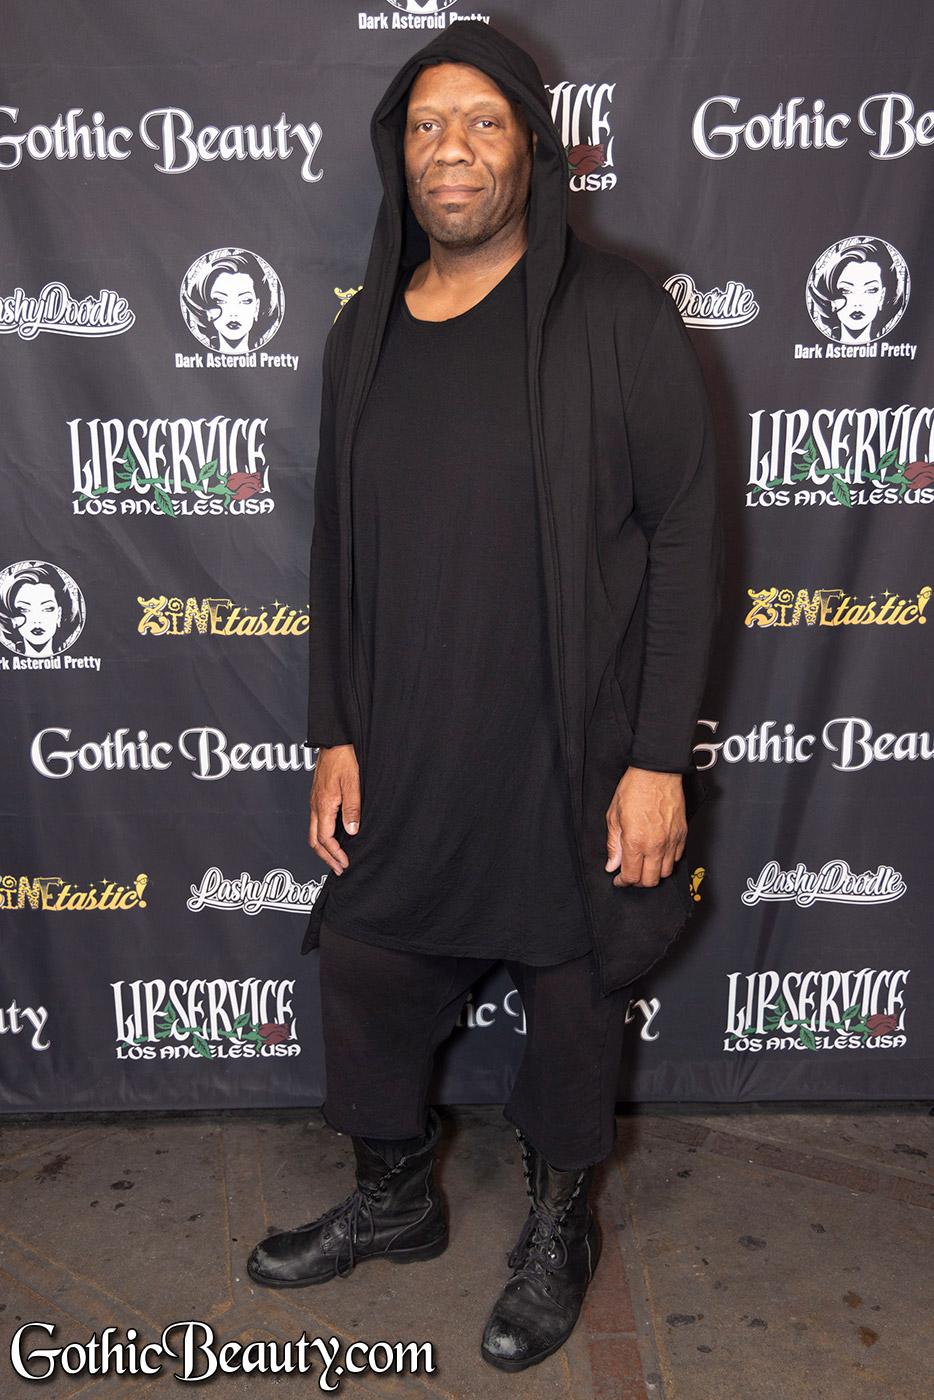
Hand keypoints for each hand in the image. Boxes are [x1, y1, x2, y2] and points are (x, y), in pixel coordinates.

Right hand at [308, 744, 360, 875]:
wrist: (334, 740)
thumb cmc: (344, 758)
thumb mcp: (353, 784)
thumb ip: (352, 808)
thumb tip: (351, 831)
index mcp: (323, 805)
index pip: (325, 839)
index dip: (334, 854)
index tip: (345, 863)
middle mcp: (315, 805)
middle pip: (314, 840)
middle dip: (326, 857)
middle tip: (339, 869)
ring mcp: (315, 801)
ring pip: (314, 832)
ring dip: (324, 848)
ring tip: (336, 858)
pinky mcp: (318, 796)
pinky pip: (317, 822)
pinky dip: (323, 836)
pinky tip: (334, 837)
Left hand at [605, 767, 685, 887]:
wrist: (656, 772)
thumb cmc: (634, 788)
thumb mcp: (613, 816)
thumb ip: (613, 844)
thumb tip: (612, 864)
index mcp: (635, 840)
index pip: (631, 876)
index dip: (623, 882)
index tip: (619, 879)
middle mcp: (655, 844)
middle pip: (650, 880)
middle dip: (638, 882)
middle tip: (630, 874)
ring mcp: (671, 840)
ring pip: (665, 872)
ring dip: (653, 873)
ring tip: (644, 864)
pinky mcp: (682, 834)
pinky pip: (677, 858)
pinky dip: (667, 861)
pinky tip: (657, 853)